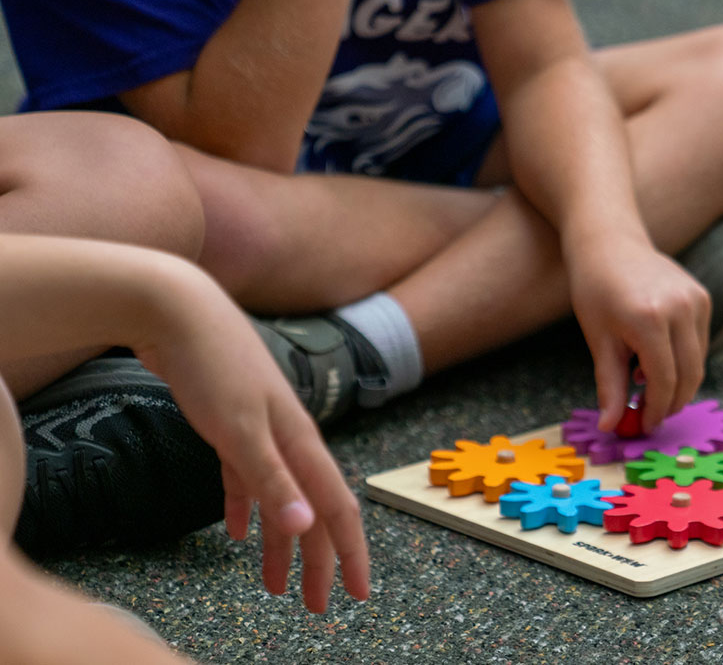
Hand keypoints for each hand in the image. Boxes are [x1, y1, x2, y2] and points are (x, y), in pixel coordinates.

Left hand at [134, 264, 368, 612]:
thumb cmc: (211, 364)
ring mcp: (260, 431)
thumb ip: (272, 480)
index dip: (349, 553)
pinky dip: (244, 508)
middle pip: (312, 511)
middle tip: (314, 606)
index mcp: (300, 442)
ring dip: (279, 543)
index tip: (356, 594)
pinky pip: (245, 479)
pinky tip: (233, 531)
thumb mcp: (239, 429)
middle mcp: (289, 439)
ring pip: (279, 500)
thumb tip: (306, 528)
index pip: (336, 509)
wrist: (175, 308)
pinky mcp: (230, 424)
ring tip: (274, 585)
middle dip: (317, 561)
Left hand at [567, 234, 710, 433]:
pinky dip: (682, 361)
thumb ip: (610, 386)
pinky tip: (653, 361)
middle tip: (651, 417)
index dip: (656, 409)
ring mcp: (696, 300)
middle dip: (671, 402)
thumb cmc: (596, 291)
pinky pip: (698, 343)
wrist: (610, 244)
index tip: (644, 426)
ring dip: (677, 383)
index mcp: (650, 319)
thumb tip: (610, 427)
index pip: (664, 380)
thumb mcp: (599, 341)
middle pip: (689, 375)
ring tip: (646, 386)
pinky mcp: (703, 297)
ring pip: (697, 362)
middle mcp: (680, 308)